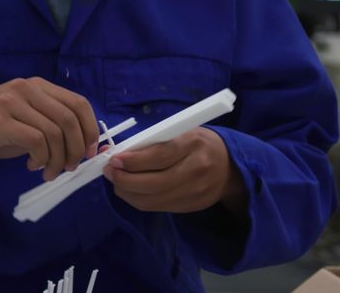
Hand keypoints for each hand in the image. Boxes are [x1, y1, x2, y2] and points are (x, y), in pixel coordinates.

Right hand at [0, 77, 98, 181]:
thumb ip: (49, 126)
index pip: (79, 103)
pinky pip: (36, 141)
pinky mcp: (0, 120)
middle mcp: (27, 88)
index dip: (90, 130)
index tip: (89, 153)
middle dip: (76, 150)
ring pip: (55, 132)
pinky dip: (40, 158)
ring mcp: (13, 101)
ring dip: (57, 160)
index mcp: (37, 86)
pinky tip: (31, 165)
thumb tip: (82, 148)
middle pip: (70, 119)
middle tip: (69, 168)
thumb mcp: (22, 120)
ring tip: (47, 172)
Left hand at [102, 127, 246, 214]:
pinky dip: (139, 200)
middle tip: (108, 172)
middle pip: (154, 183)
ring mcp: (196, 193)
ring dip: (127, 192)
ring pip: (153, 199)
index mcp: (194, 144)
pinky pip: (158, 207)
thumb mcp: (179, 133)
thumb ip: (149, 142)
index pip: (160, 156)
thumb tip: (113, 150)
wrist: (231, 167)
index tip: (114, 159)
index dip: (133, 160)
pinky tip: (129, 190)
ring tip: (116, 181)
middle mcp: (197, 170)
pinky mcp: (191, 207)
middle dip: (125, 179)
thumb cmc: (198, 143)